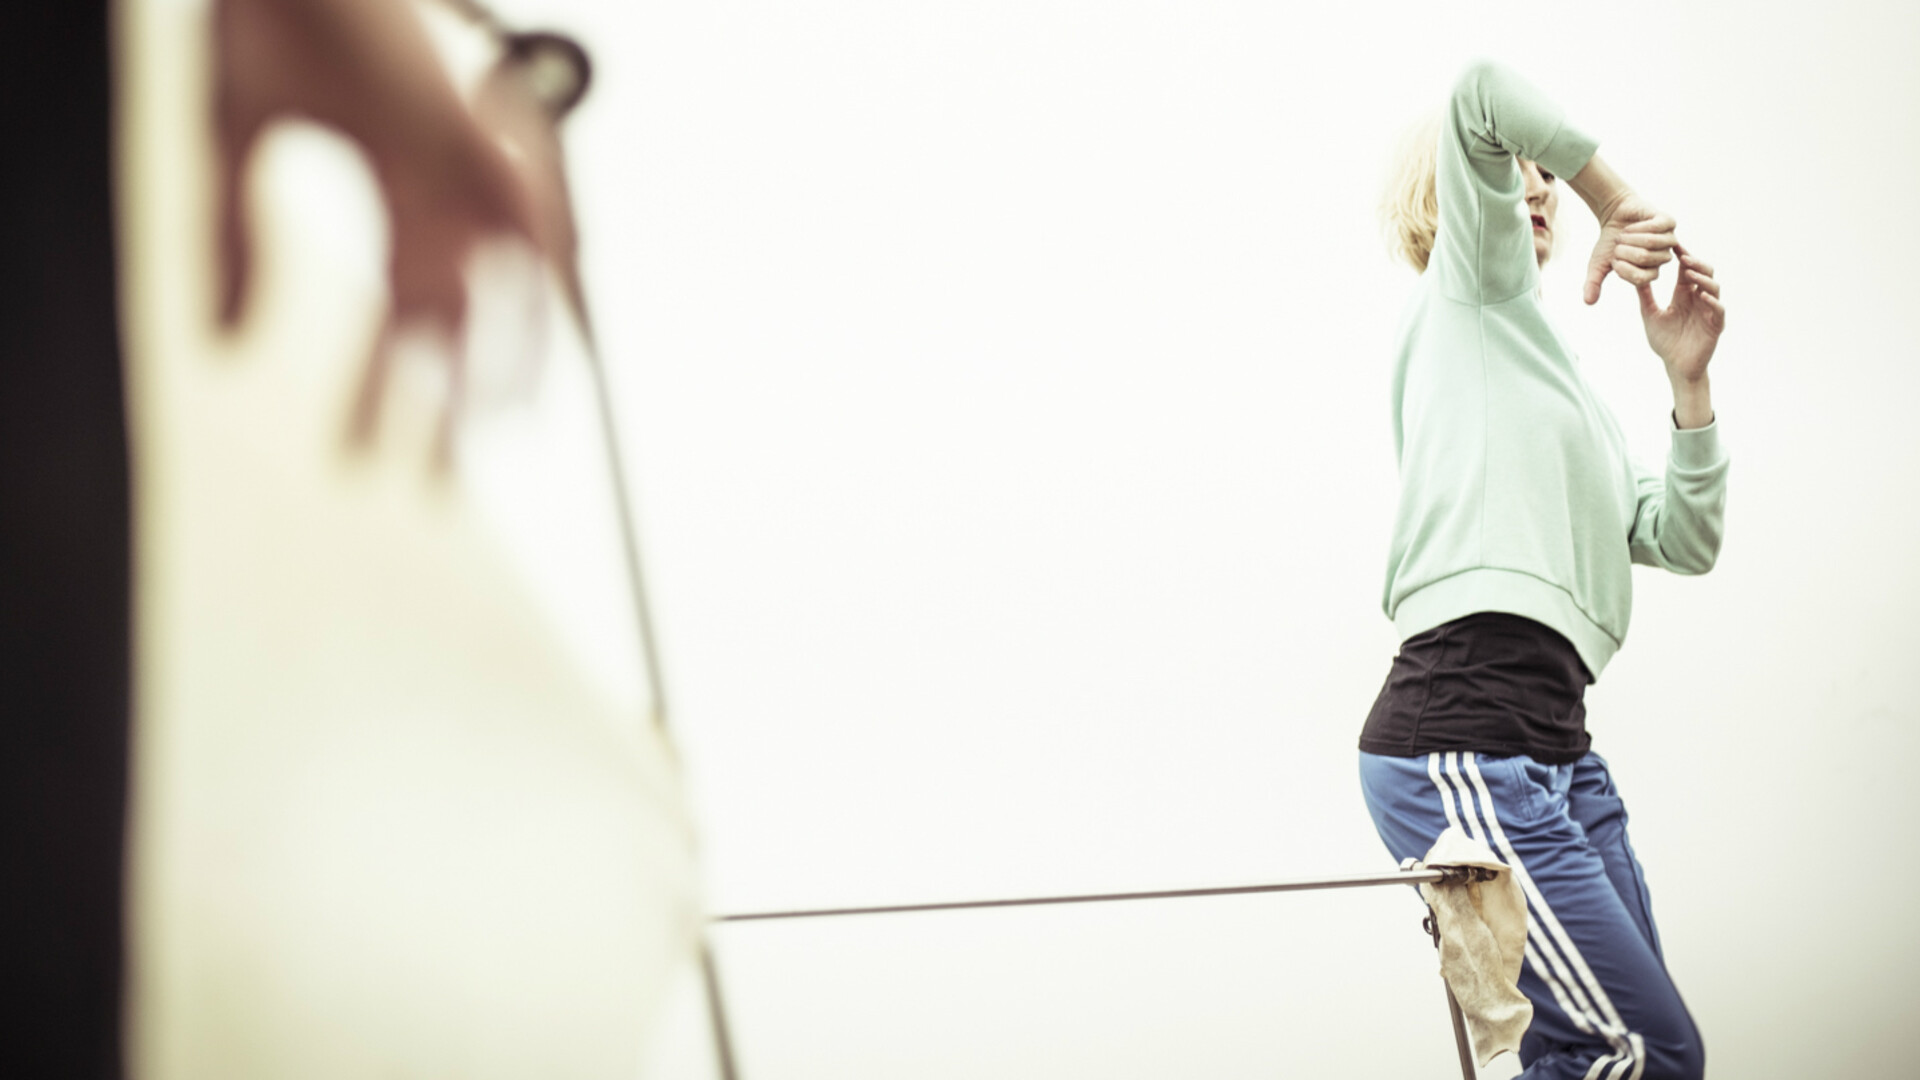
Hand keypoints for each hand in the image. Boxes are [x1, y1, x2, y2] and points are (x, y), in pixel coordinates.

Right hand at [211, 0, 543, 461]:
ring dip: (503, 364)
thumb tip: (226, 345)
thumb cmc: (275, 22)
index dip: (382, 391)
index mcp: (406, 194)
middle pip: (466, 322)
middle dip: (449, 403)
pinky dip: (542, 283)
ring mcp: (476, 163)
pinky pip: (532, 225)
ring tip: (488, 434)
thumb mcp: (235, 147)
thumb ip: (232, 243)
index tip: (360, 462)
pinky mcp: (483, 136)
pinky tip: (537, 352)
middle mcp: (452, 188)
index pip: (405, 316)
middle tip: (435, 484)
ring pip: (509, 287)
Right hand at [1583, 193, 1675, 304]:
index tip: (1614, 260)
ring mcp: (1668, 239)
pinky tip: (1630, 227)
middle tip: (1617, 244)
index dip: (1623, 268)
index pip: (1641, 278)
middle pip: (1645, 258)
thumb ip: (1594, 283)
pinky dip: (1636, 227)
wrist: (1614, 215)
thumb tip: (1588, 302)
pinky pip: (1655, 228)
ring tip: (1622, 235)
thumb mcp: (1598, 264)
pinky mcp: (1668, 222)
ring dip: (1629, 238)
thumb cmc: (1609, 242)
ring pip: (1652, 243)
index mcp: (1650, 272)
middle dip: (1624, 249)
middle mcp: (1663, 257)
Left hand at [1636, 245, 1723, 384]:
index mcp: (1684, 295)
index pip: (1686, 271)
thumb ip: (1645, 296)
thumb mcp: (1650, 314)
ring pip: (1713, 287)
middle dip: (1695, 263)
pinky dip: (1711, 301)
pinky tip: (1701, 295)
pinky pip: (1718, 309)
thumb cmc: (1665, 342)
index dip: (1682, 257)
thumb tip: (1633, 275)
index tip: (1673, 245)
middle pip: (1703, 274)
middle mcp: (1699, 299)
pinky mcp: (1716, 325)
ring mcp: (1709, 311)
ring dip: (1703, 278)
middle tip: (1683, 255)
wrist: (1675, 366)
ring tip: (1690, 271)